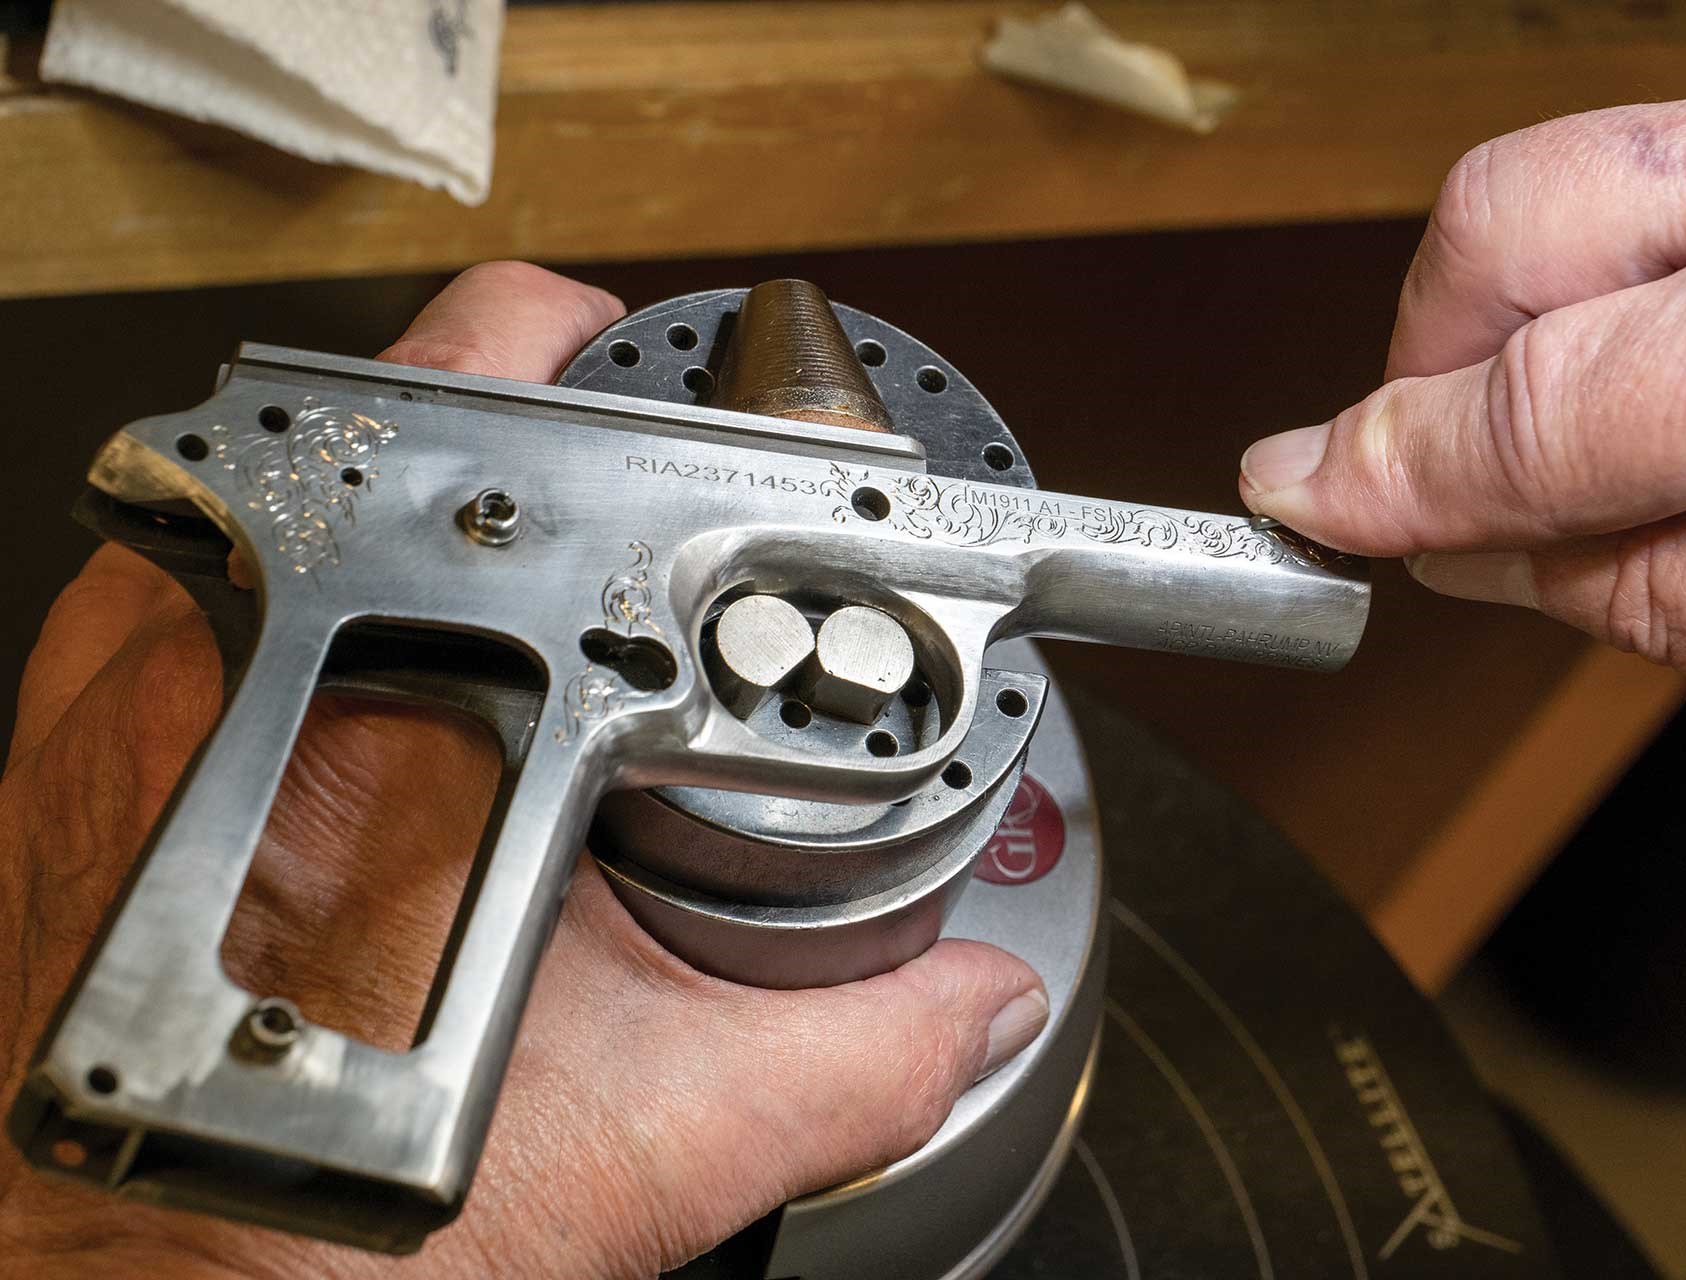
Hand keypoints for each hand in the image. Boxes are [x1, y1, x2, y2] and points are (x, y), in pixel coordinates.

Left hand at [0, 262, 1048, 1277]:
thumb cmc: (324, 1231)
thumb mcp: (652, 1145)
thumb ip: (858, 1056)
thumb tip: (982, 996)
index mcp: (404, 699)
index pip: (526, 384)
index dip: (639, 366)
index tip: (694, 419)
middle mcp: (239, 644)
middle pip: (413, 382)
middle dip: (546, 419)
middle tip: (622, 517)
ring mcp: (132, 662)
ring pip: (311, 462)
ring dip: (432, 496)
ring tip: (520, 592)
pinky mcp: (76, 711)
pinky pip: (211, 554)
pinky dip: (319, 571)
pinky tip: (392, 669)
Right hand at [1240, 36, 1685, 774]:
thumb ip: (1645, 587)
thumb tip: (1470, 537)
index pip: (1526, 398)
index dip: (1384, 472)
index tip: (1296, 505)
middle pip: (1513, 214)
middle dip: (1433, 360)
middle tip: (1433, 490)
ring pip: (1589, 169)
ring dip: (1533, 317)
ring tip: (1595, 457)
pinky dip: (1638, 278)